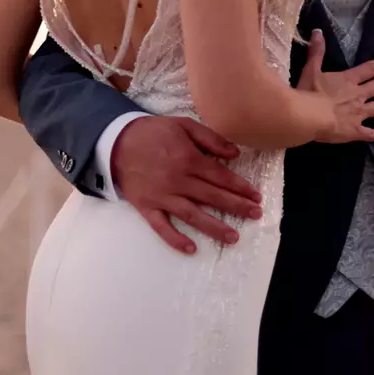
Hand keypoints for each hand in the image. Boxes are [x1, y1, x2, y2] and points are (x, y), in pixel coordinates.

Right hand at [110, 116, 262, 254]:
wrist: (117, 142)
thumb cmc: (154, 132)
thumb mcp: (184, 124)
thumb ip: (211, 138)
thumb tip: (235, 153)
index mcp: (189, 159)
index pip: (221, 177)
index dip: (240, 187)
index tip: (256, 196)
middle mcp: (178, 180)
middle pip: (212, 197)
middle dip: (237, 206)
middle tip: (256, 215)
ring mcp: (162, 196)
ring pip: (193, 215)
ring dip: (214, 227)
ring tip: (233, 237)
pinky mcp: (146, 207)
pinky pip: (161, 227)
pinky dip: (175, 239)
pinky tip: (191, 249)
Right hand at [297, 30, 373, 143]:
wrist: (311, 116)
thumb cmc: (310, 92)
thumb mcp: (311, 69)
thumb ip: (316, 51)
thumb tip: (318, 31)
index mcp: (347, 80)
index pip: (368, 70)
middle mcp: (357, 95)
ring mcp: (358, 113)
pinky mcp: (354, 130)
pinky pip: (366, 133)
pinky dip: (373, 134)